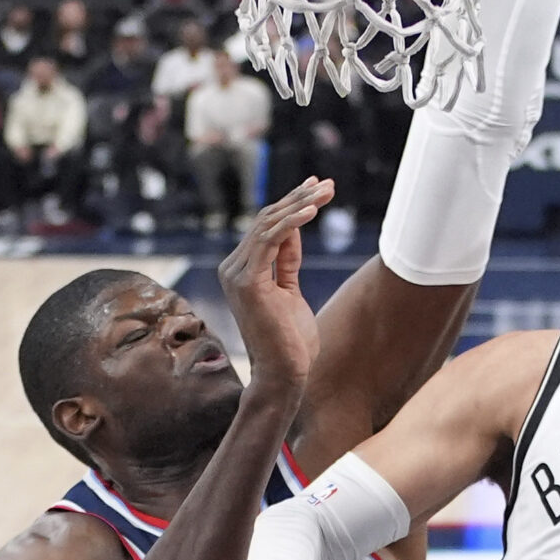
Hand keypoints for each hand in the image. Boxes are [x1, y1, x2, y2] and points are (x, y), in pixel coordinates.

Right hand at [217, 176, 330, 402]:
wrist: (284, 375)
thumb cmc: (290, 342)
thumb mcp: (290, 292)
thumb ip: (287, 261)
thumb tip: (294, 228)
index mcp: (241, 270)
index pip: (266, 226)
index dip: (291, 204)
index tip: (316, 187)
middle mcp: (233, 268)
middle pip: (267, 220)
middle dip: (299, 198)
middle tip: (327, 183)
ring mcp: (237, 274)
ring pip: (269, 225)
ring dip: (300, 205)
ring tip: (325, 191)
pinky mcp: (248, 281)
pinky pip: (271, 240)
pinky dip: (292, 222)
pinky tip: (312, 210)